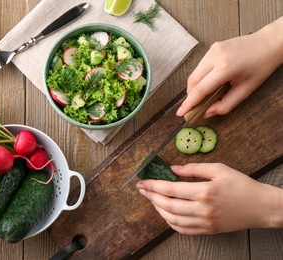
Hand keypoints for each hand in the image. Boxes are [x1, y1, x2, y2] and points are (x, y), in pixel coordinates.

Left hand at [136, 163, 282, 234]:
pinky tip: (166, 213)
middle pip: (168, 205)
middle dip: (151, 197)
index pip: (170, 189)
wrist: (260, 207)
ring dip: (158, 210)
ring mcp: (205, 222)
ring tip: (152, 200)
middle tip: (141, 190)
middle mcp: (202, 209)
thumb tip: (173, 169)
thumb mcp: (219, 169)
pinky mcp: (208, 230)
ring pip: (172, 220)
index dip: (153, 185)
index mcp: (204, 192)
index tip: (142, 182)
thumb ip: (194, 168)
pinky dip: (170, 222)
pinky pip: (183, 230)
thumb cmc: (241, 185)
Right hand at [177, 18, 282, 117]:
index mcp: (226, 68)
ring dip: (194, 87)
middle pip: (193, 81)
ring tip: (201, 97)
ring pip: (194, 73)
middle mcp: (216, 56)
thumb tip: (208, 113)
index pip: (200, 89)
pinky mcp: (212, 48)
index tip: (181, 112)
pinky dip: (200, 78)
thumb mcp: (246, 90)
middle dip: (190, 96)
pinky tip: (207, 84)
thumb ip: (226, 105)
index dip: (189, 103)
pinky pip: (200, 66)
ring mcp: (213, 50)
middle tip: (191, 107)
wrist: (269, 43)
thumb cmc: (261, 66)